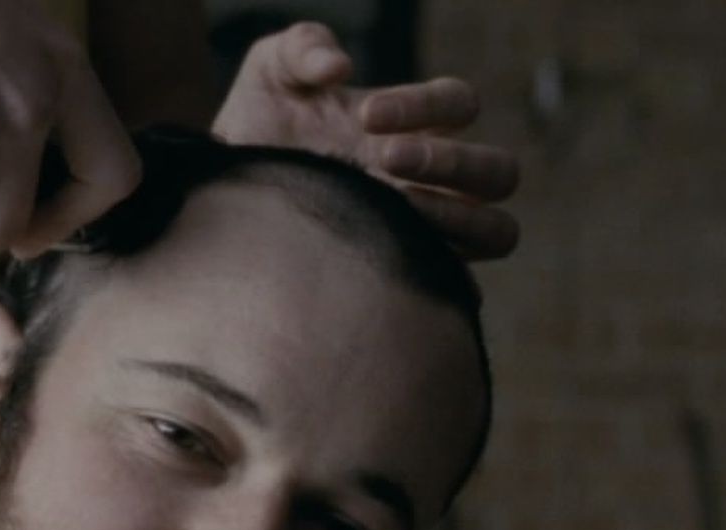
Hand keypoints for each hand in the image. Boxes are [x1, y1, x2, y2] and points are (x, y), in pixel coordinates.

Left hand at [211, 23, 520, 258]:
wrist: (225, 199)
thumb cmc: (255, 132)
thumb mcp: (270, 74)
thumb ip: (302, 48)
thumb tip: (338, 66)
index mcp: (412, 124)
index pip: (458, 104)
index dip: (424, 104)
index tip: (362, 115)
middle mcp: (430, 179)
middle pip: (499, 172)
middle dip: (451, 161)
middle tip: (387, 158)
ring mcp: (424, 230)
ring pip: (497, 231)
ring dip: (458, 216)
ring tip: (398, 206)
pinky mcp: (404, 274)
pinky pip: (456, 285)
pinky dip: (440, 271)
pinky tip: (387, 260)